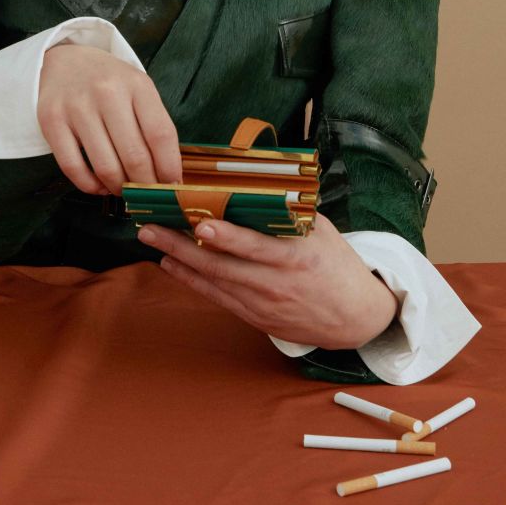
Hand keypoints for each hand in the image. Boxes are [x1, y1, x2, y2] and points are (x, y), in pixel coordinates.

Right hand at [38, 44, 182, 196]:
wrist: (64, 60)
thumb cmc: (108, 82)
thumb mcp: (137, 89)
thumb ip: (152, 124)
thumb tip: (166, 174)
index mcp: (137, 84)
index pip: (161, 135)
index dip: (169, 168)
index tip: (172, 186)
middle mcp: (107, 93)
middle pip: (135, 156)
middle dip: (145, 185)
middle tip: (147, 195)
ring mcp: (77, 107)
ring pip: (105, 166)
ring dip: (119, 188)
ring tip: (124, 190)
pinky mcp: (51, 121)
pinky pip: (73, 168)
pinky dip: (90, 186)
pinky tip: (99, 185)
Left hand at [137, 211, 398, 349]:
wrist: (354, 317)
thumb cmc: (338, 266)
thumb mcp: (323, 233)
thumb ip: (291, 213)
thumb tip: (258, 187)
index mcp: (296, 258)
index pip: (256, 247)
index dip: (228, 238)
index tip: (202, 225)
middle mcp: (274, 284)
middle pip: (221, 265)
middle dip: (182, 246)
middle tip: (151, 228)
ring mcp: (262, 304)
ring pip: (213, 282)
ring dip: (179, 261)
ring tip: (153, 241)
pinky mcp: (255, 317)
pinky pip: (217, 297)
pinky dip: (192, 281)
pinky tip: (172, 265)